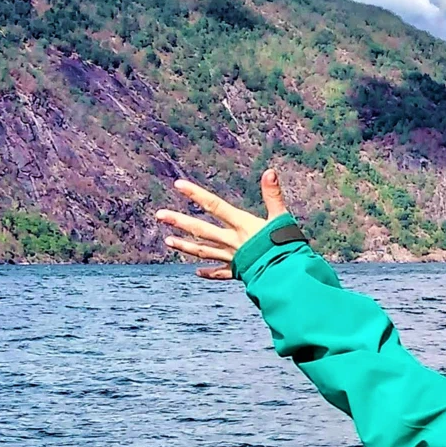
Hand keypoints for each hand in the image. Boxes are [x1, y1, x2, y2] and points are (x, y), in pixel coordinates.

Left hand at [155, 166, 289, 281]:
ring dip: (185, 245)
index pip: (215, 206)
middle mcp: (231, 241)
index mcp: (241, 225)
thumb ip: (273, 195)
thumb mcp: (281, 217)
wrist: (286, 275)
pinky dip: (208, 272)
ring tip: (168, 241)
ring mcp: (232, 257)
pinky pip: (219, 273)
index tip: (178, 186)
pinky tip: (196, 272)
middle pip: (201, 229)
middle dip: (179, 221)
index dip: (196, 194)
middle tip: (160, 215)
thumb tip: (270, 172)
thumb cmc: (285, 246)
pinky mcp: (238, 271)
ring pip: (203, 251)